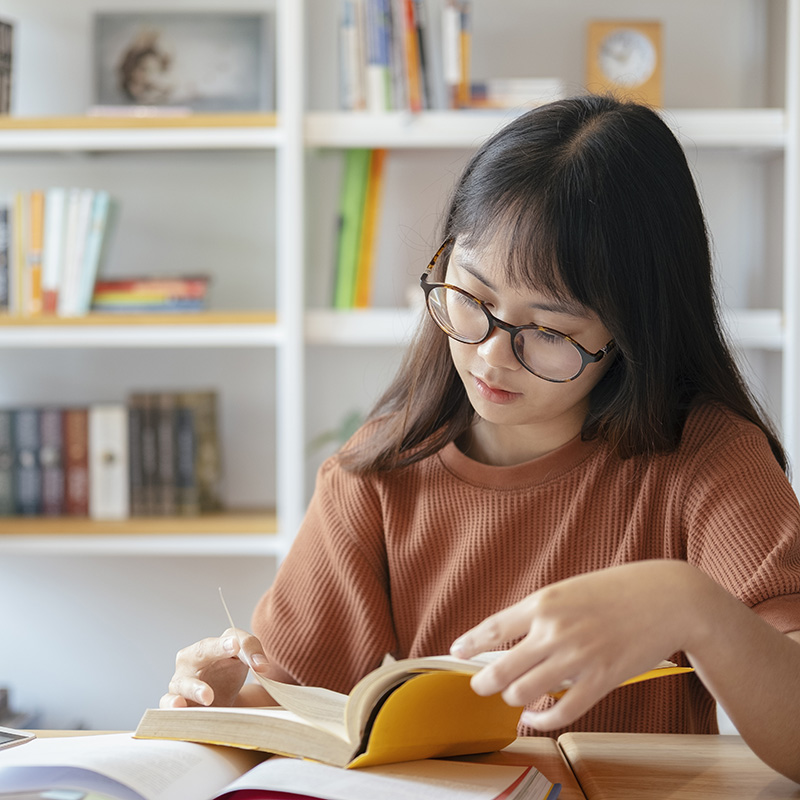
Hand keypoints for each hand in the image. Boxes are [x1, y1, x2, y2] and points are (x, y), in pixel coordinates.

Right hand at [159, 627, 269, 708]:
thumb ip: (252, 652)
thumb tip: (262, 666)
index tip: (236, 645)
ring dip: (194, 689)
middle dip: (215, 652)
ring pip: (182, 683)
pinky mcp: (175, 706)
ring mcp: (180, 684)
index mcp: (206, 648)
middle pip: (199, 653)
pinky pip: (167, 705)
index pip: (218, 642)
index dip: (225, 644)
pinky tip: (180, 708)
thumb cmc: (228, 672)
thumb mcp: (243, 658)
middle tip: (231, 653)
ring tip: (208, 696)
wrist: (221, 701)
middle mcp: (190, 663)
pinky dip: (171, 707)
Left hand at [450, 560, 704, 729]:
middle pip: (502, 669)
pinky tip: (536, 717)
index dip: (470, 644)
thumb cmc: (616, 590)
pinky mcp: (600, 680)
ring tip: (514, 697)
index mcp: (544, 602)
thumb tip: (513, 637)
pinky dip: (542, 719)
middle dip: (484, 683)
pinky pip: (562, 711)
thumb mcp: (569, 589)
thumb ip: (541, 613)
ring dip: (513, 699)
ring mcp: (577, 658)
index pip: (493, 628)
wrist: (665, 598)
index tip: (456, 652)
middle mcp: (554, 630)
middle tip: (481, 686)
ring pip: (525, 692)